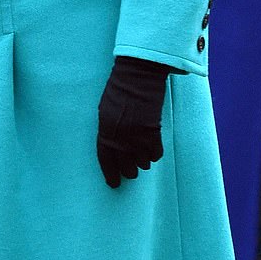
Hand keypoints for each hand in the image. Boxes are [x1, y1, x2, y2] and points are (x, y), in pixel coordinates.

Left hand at [97, 56, 168, 188]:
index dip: (110, 173)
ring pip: (142, 162)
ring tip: (142, 161)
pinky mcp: (153, 132)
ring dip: (142, 163)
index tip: (114, 183)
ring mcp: (137, 136)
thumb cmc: (119, 89)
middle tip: (130, 173)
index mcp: (105, 130)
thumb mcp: (105, 110)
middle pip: (125, 165)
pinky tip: (152, 151)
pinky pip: (155, 154)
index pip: (106, 159)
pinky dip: (154, 154)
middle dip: (128, 171)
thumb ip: (108, 129)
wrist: (137, 75)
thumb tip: (113, 145)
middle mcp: (120, 137)